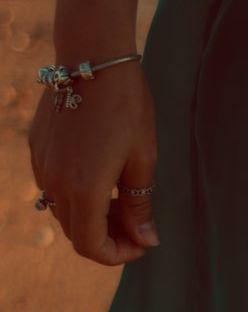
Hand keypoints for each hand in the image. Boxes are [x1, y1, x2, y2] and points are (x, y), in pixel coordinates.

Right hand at [28, 60, 159, 264]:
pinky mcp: (36, 148)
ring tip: (120, 197)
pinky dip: (76, 194)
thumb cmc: (126, 107)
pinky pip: (53, 186)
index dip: (117, 254)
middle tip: (136, 222)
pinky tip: (100, 175)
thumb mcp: (142, 159)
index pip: (91, 247)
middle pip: (76, 232)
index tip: (140, 243)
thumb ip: (140, 205)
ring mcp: (41, 165)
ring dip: (91, 216)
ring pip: (62, 211)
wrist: (92, 56)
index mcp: (83, 190)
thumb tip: (146, 240)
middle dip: (107, 236)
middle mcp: (54, 182)